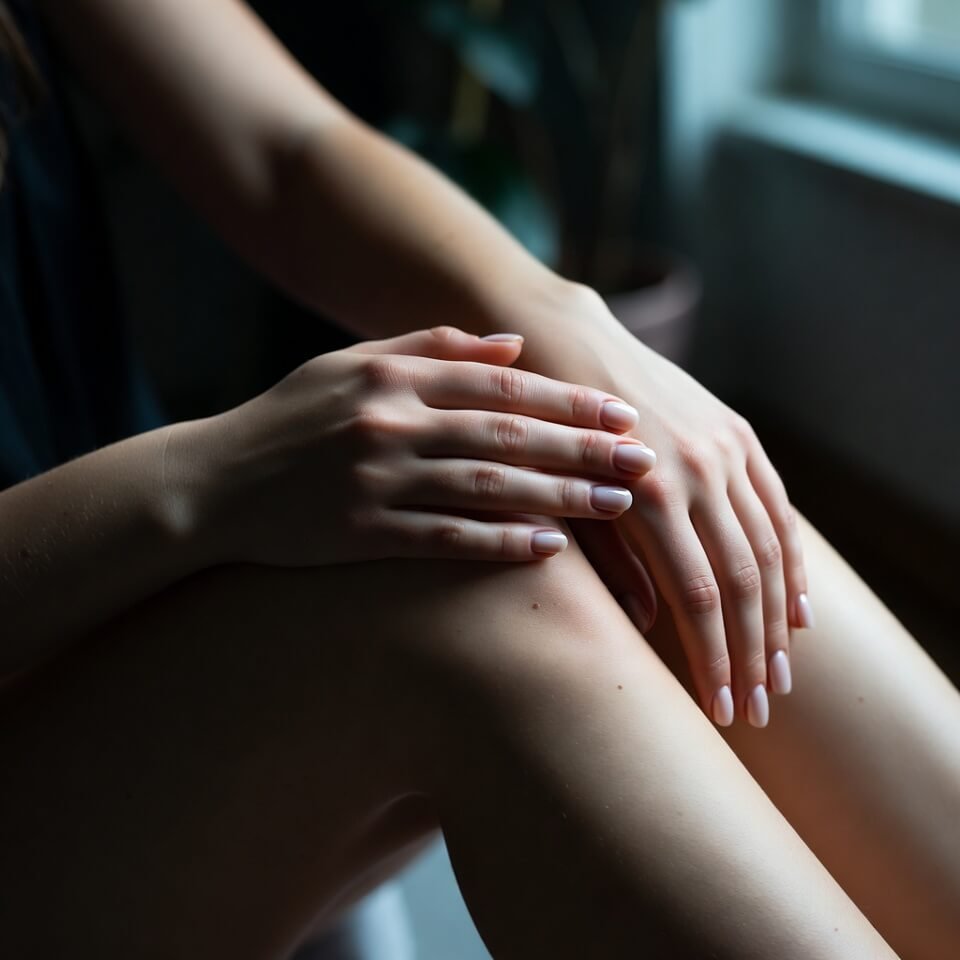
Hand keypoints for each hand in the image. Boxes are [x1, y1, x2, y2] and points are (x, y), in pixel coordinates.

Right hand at [191, 326, 656, 567]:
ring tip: (620, 504)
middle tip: (645, 457)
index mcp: (392, 377)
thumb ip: (430, 349)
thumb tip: (512, 345)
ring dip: (560, 495)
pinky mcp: (361, 533)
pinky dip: (499, 542)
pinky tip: (550, 548)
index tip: (621, 411)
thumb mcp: (351, 365)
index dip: (567, 397)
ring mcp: (376, 480)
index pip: (499, 384)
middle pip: (508, 432)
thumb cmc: (289, 419)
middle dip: (583, 445)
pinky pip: (444, 538)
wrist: (213, 482)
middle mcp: (390, 423)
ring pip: (488, 485)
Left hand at [509, 283, 811, 728]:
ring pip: (769, 549)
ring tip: (781, 678)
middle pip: (743, 580)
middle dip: (751, 654)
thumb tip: (653, 623)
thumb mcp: (561, 491)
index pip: (698, 596)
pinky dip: (791, 562)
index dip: (713, 658)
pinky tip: (797, 607)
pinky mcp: (737, 432)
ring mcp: (724, 447)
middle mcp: (699, 467)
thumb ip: (611, 556)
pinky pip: (777, 507)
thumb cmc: (545, 425)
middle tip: (756, 710)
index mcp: (649, 489)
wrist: (565, 338)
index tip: (720, 710)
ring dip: (778, 621)